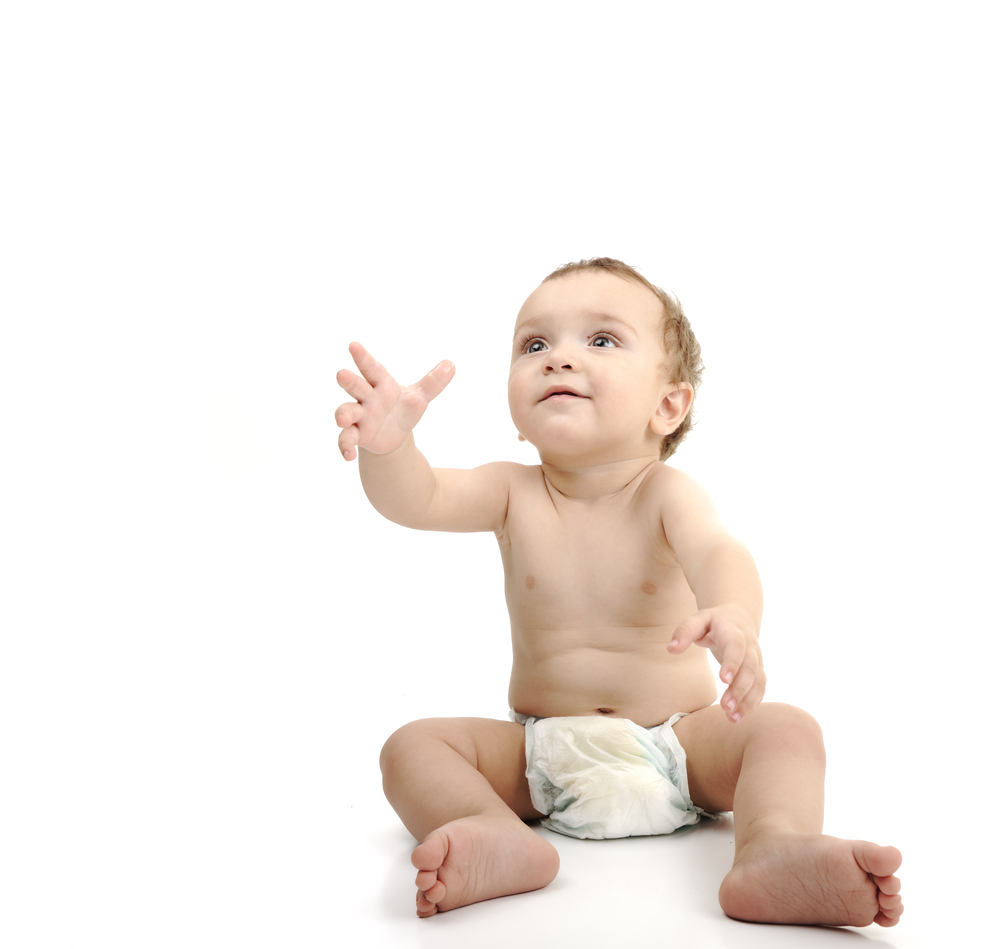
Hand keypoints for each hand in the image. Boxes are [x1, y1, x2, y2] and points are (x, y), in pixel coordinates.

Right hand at [335, 342, 454, 460]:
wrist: (395, 435)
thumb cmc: (403, 409)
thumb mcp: (419, 397)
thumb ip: (433, 382)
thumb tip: (451, 365)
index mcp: (381, 384)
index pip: (372, 368)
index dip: (363, 357)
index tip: (353, 345)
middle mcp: (367, 397)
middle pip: (356, 386)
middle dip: (348, 381)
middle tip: (342, 374)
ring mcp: (359, 416)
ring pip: (347, 411)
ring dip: (343, 414)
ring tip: (343, 420)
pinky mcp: (357, 434)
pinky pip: (346, 439)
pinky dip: (345, 445)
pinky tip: (348, 454)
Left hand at [668, 606, 764, 722]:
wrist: (738, 617)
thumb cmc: (713, 621)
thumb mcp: (697, 619)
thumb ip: (684, 631)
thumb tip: (671, 649)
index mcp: (734, 631)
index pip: (737, 647)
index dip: (732, 662)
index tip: (723, 679)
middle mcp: (750, 646)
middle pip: (750, 668)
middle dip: (740, 688)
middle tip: (725, 706)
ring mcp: (757, 659)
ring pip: (758, 681)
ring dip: (748, 701)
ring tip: (732, 718)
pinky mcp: (758, 671)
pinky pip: (759, 689)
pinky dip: (751, 704)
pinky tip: (737, 717)